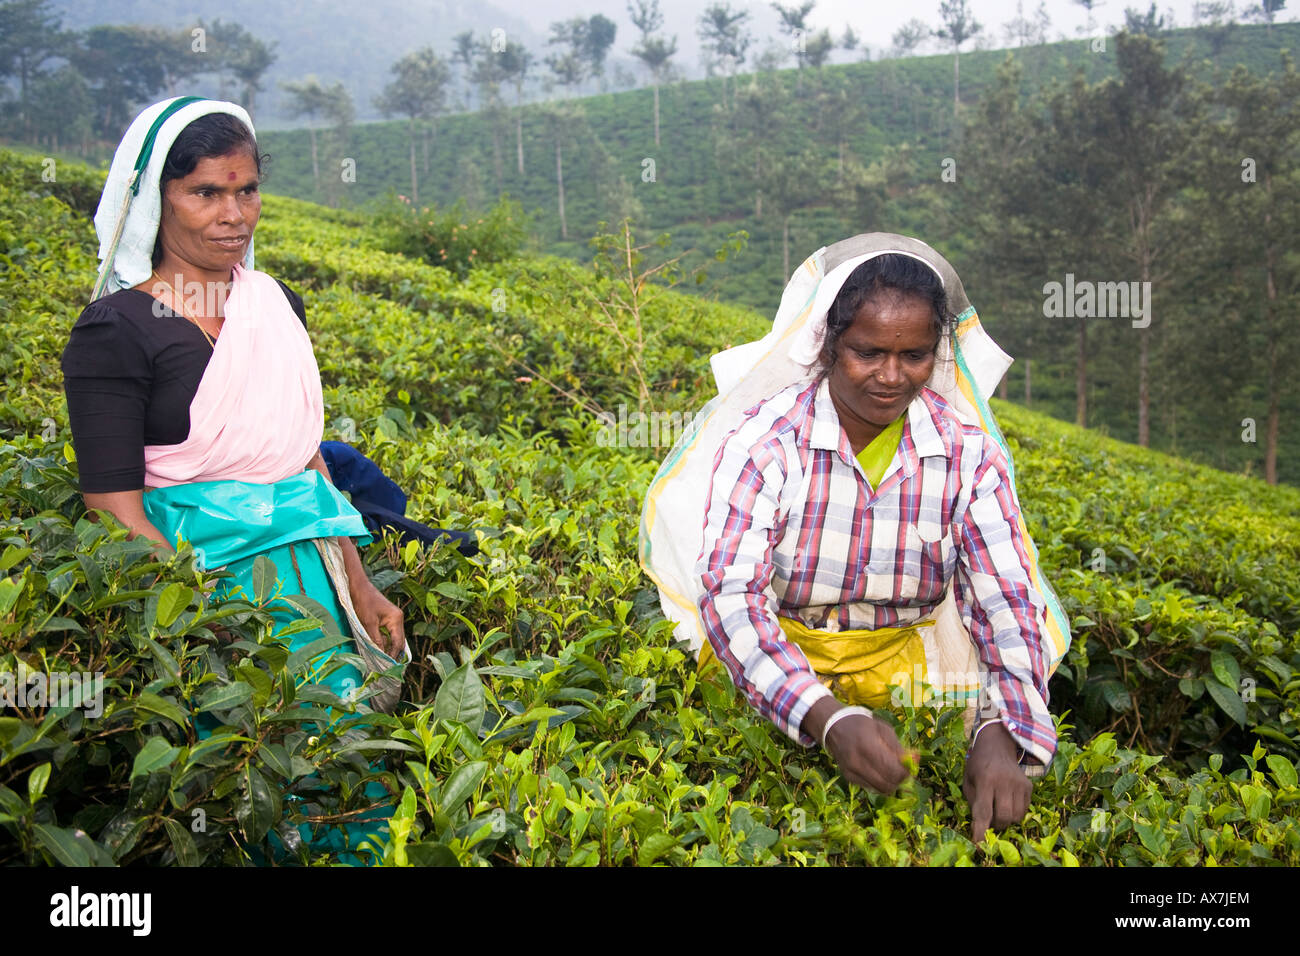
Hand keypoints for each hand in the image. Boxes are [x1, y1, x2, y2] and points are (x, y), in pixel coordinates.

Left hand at [348, 576, 405, 658]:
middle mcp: (397, 619)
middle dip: (392, 653)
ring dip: (387, 648)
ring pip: (393, 638)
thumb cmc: (363, 602)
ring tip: (379, 660)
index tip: (386, 667)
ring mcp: (393, 618)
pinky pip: (387, 633)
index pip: (398, 642)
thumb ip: (376, 640)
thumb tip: (380, 655)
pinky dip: (383, 641)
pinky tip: (377, 648)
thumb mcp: (368, 624)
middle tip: (384, 666)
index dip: (393, 655)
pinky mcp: (386, 618)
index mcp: (396, 619)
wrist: (357, 586)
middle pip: (398, 641)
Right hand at [823, 707, 915, 793]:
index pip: (893, 771)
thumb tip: (914, 761)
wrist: (834, 727)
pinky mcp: (848, 778)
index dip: (906, 773)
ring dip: (891, 784)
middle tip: (903, 771)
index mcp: (868, 746)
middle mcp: (857, 762)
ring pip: (880, 789)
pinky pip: (870, 788)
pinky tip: (880, 772)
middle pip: (888, 784)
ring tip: (893, 772)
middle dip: (900, 781)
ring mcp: (851, 772)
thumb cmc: (862, 725)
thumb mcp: (883, 729)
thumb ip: (898, 748)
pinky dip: (879, 783)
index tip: (909, 767)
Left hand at [963, 721, 1031, 839]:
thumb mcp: (968, 780)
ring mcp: (1019, 784)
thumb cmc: (978, 765)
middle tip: (989, 818)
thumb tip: (980, 825)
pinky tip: (1007, 801)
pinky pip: (1024, 811)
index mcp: (985, 779)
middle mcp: (1004, 781)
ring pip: (1016, 817)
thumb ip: (973, 802)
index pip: (984, 811)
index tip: (978, 843)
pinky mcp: (1028, 786)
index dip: (981, 830)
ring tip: (998, 808)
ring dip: (1006, 820)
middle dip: (996, 825)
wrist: (996, 745)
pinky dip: (1015, 813)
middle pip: (1003, 817)